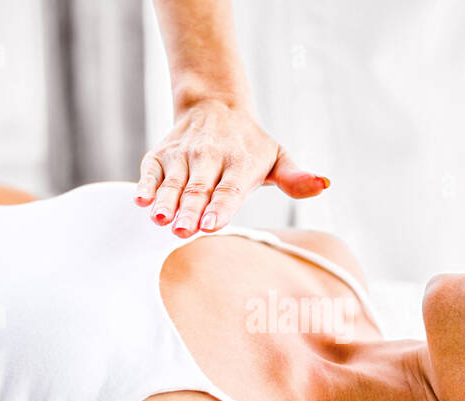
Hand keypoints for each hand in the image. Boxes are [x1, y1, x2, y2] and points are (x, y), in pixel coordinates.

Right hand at [135, 100, 328, 237]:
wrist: (215, 106)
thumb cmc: (250, 145)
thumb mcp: (278, 157)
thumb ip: (297, 177)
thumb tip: (324, 184)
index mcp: (240, 163)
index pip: (230, 190)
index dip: (220, 207)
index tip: (211, 224)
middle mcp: (210, 157)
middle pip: (198, 189)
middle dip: (190, 210)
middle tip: (183, 230)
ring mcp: (183, 155)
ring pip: (173, 182)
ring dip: (165, 202)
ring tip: (160, 219)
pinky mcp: (161, 155)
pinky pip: (151, 171)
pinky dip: (145, 184)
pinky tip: (141, 199)